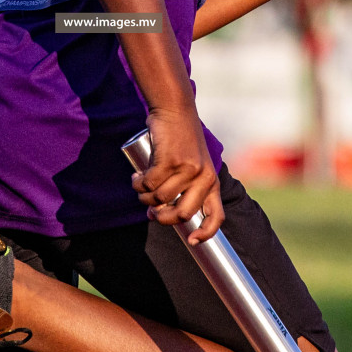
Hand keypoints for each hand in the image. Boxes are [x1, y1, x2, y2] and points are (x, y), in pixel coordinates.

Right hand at [131, 106, 224, 243]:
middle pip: (182, 214)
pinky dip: (138, 183)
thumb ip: (185, 185)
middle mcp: (203, 177)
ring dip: (144, 196)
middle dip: (162, 218)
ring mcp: (188, 169)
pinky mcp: (170, 160)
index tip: (191, 241)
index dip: (205, 233)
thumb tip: (160, 212)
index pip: (216, 216)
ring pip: (160, 198)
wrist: (175, 109)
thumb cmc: (180, 138)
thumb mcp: (192, 162)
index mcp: (212, 181)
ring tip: (139, 185)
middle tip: (151, 211)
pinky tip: (136, 177)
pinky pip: (149, 183)